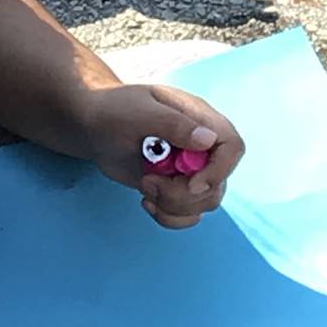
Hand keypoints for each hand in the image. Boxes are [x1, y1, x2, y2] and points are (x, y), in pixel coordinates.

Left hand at [79, 83, 244, 227]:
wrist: (93, 126)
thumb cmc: (114, 110)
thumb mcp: (139, 112)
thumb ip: (173, 123)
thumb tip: (208, 140)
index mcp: (199, 119)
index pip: (232, 146)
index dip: (219, 170)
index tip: (190, 183)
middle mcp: (201, 146)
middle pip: (217, 184)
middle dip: (183, 195)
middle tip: (148, 182)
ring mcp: (190, 169)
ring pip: (205, 203)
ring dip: (173, 205)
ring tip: (145, 186)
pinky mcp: (176, 187)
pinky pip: (188, 214)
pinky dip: (169, 216)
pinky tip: (146, 201)